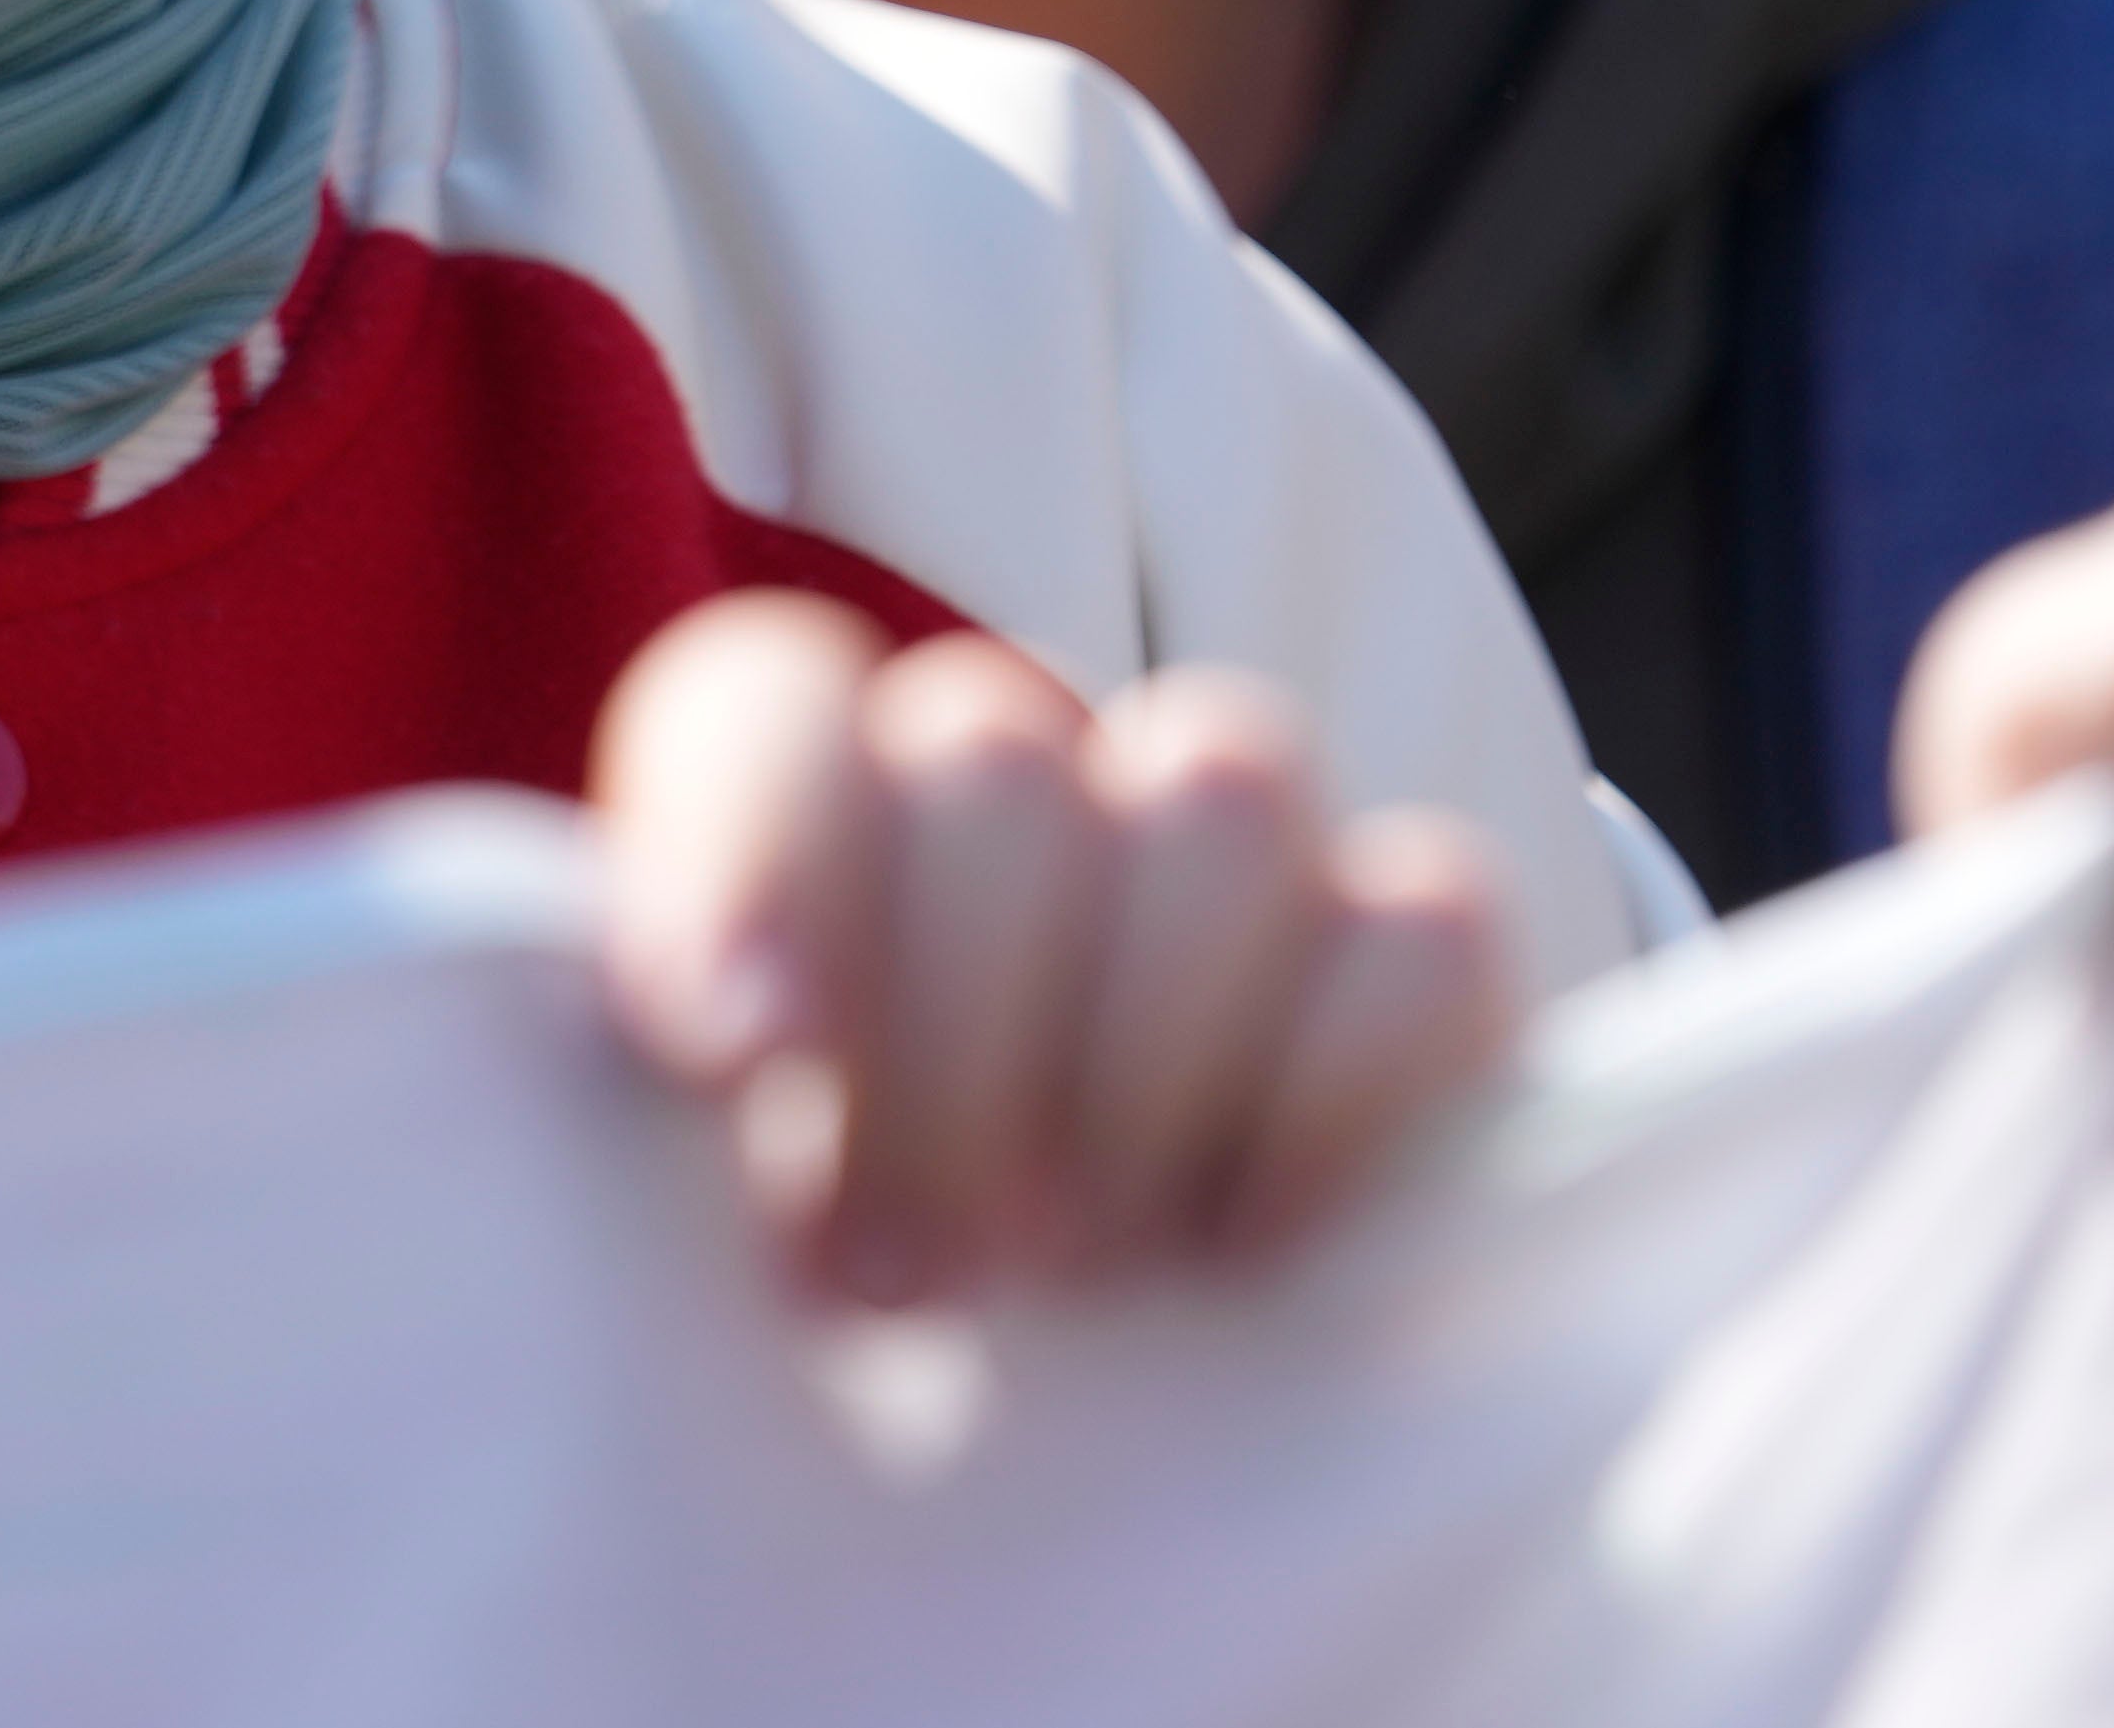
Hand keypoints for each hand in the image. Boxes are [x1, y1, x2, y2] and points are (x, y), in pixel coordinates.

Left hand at [592, 599, 1521, 1306]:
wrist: (1070, 1405)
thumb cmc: (849, 1270)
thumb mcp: (704, 1205)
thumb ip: (693, 1081)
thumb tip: (711, 1036)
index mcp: (811, 801)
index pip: (770, 707)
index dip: (755, 852)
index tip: (735, 1049)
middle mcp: (1017, 781)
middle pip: (991, 756)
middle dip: (945, 1034)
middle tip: (898, 1273)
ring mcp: (1229, 847)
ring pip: (1220, 789)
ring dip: (1133, 1054)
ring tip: (1073, 1271)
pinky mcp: (1417, 956)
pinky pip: (1420, 929)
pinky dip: (1333, 1090)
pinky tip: (1241, 1248)